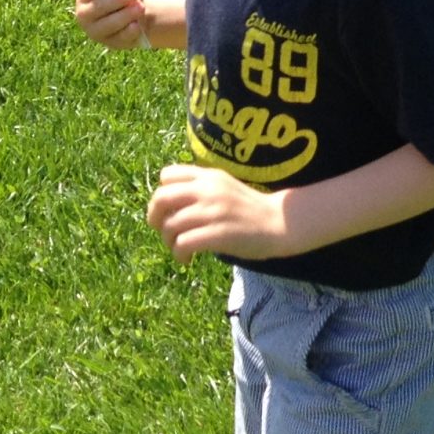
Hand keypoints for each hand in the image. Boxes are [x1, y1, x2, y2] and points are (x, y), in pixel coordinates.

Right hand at [75, 0, 151, 48]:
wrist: (135, 15)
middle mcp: (84, 15)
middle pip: (98, 7)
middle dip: (117, 0)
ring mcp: (95, 31)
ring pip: (108, 24)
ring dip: (125, 15)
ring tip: (140, 8)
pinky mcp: (110, 43)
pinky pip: (119, 37)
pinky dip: (129, 31)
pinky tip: (136, 25)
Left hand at [146, 163, 294, 262]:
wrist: (279, 224)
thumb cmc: (250, 209)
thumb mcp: (225, 187)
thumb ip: (200, 188)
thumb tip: (166, 201)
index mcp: (209, 176)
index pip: (168, 175)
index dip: (162, 194)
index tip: (170, 209)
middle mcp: (209, 190)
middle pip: (161, 198)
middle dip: (154, 217)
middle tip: (163, 230)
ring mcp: (213, 212)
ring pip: (169, 225)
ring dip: (168, 241)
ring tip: (180, 248)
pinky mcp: (218, 234)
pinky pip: (182, 243)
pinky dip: (179, 254)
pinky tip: (188, 259)